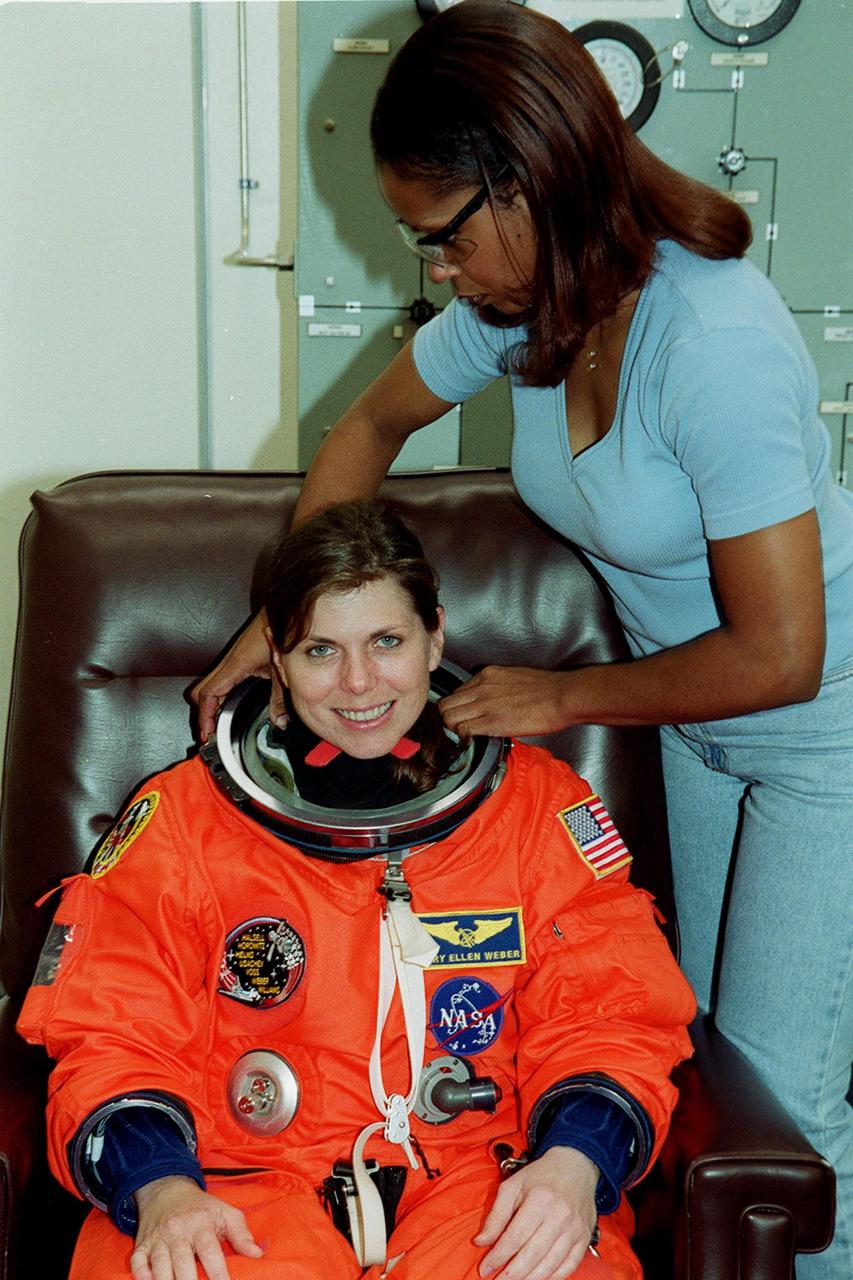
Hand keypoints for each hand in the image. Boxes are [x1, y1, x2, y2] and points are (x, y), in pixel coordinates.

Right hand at [130, 1176, 263, 1279]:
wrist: (167, 1190)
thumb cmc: (201, 1208)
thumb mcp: (225, 1212)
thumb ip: (242, 1234)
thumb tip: (258, 1254)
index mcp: (201, 1223)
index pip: (210, 1252)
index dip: (218, 1273)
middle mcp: (178, 1231)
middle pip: (182, 1263)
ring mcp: (157, 1239)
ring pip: (160, 1266)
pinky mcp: (142, 1246)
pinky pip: (138, 1264)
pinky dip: (142, 1276)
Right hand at [191, 610, 284, 742]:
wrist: (285, 611)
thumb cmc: (281, 632)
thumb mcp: (282, 671)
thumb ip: (280, 699)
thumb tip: (279, 721)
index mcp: (236, 665)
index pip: (208, 694)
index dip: (204, 716)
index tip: (206, 733)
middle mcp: (229, 661)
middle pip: (200, 692)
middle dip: (202, 714)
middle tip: (209, 732)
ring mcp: (231, 659)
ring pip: (207, 685)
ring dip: (208, 704)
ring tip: (215, 723)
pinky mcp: (237, 657)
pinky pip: (218, 679)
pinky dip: (216, 695)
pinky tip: (226, 704)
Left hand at [439, 666, 574, 738]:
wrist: (562, 696)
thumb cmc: (546, 689)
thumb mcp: (513, 677)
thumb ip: (494, 686)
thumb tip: (486, 701)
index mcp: (486, 675)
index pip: (455, 692)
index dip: (455, 707)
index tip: (459, 716)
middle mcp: (481, 687)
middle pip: (445, 705)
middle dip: (447, 718)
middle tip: (455, 729)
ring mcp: (484, 704)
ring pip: (448, 718)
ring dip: (452, 730)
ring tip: (462, 736)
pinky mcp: (491, 721)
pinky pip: (463, 730)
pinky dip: (462, 738)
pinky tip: (471, 741)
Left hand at [474, 1148, 598, 1278]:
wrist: (575, 1167)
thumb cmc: (540, 1177)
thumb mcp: (512, 1186)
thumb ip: (496, 1215)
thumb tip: (481, 1242)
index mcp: (539, 1199)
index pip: (515, 1236)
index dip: (498, 1256)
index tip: (485, 1269)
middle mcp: (560, 1215)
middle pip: (533, 1254)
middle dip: (512, 1274)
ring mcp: (575, 1229)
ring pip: (551, 1264)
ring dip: (530, 1278)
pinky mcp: (584, 1238)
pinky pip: (569, 1266)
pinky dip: (553, 1277)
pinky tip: (538, 1278)